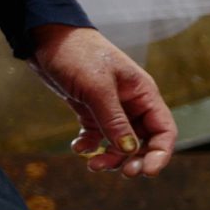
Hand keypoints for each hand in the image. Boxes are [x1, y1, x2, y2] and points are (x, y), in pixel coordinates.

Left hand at [27, 25, 175, 177]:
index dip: (160, 153)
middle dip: (134, 159)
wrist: (45, 37)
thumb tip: (130, 150)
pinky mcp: (91, 110)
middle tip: (122, 173)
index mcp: (143, 94)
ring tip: (93, 164)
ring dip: (111, 157)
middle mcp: (132, 104)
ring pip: (121, 142)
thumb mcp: (97, 88)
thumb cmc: (77, 54)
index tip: (147, 171)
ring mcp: (112, 108)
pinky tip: (78, 147)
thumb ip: (114, 120)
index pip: (164, 130)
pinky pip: (98, 136)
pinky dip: (91, 146)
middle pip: (144, 141)